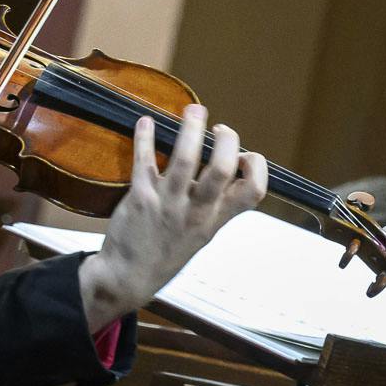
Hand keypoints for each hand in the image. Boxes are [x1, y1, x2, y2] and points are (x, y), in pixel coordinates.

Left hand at [79, 104, 267, 331]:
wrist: (129, 276)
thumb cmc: (168, 250)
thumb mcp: (203, 233)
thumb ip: (217, 204)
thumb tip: (230, 166)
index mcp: (215, 219)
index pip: (253, 191)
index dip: (256, 166)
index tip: (244, 155)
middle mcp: (196, 211)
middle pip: (222, 168)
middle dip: (227, 139)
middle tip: (219, 129)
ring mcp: (168, 203)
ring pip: (185, 158)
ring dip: (191, 127)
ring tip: (194, 109)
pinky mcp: (140, 197)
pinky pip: (144, 160)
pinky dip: (145, 136)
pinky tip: (145, 122)